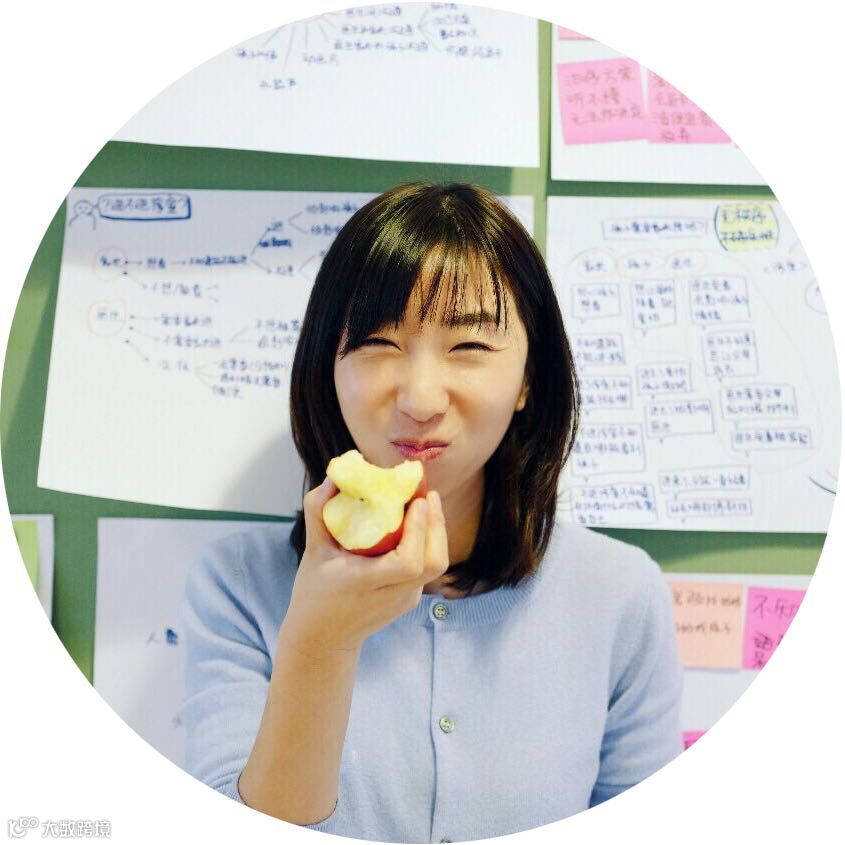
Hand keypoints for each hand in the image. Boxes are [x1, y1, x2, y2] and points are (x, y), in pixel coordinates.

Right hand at [281, 476, 449, 657]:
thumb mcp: (313, 551)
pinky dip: (428, 542)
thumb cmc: (314, 592)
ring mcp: (405, 600)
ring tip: (427, 504)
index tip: (416, 503)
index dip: (418, 531)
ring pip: (436, 565)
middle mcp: (392, 595)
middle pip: (433, 563)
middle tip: (428, 495)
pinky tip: (418, 524)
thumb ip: (318, 512)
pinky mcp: (411, 599)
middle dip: (436, 525)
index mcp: (366, 583)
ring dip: (436, 532)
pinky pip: (428, 567)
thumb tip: (332, 478)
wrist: (323, 639)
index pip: (408, 563)